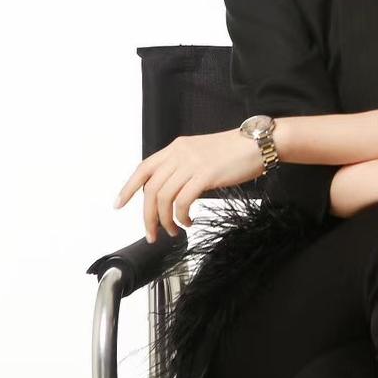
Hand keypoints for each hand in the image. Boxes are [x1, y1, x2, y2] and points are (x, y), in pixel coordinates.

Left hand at [114, 130, 263, 241]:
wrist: (258, 144)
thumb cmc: (234, 152)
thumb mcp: (201, 154)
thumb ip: (183, 167)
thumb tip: (170, 192)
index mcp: (176, 148)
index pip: (144, 168)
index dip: (128, 187)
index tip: (119, 204)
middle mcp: (180, 153)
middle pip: (151, 188)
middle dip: (147, 216)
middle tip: (152, 233)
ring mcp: (192, 163)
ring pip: (164, 197)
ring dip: (165, 220)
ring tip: (173, 230)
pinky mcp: (206, 175)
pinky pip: (183, 201)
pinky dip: (181, 216)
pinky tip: (188, 221)